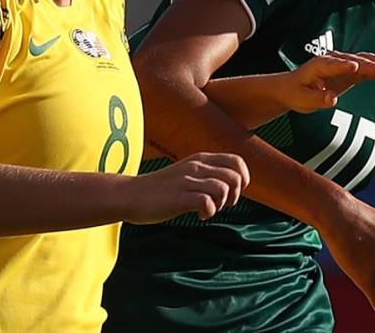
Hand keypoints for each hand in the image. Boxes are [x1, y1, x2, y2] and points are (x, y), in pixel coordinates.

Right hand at [122, 152, 250, 224]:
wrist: (131, 195)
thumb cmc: (161, 189)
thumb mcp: (187, 173)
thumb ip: (207, 174)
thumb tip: (233, 186)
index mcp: (200, 159)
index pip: (237, 161)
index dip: (243, 178)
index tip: (233, 192)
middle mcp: (196, 166)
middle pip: (234, 177)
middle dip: (235, 195)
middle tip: (221, 204)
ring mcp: (187, 181)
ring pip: (222, 188)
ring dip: (221, 204)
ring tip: (209, 209)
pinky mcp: (179, 197)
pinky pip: (207, 202)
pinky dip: (209, 212)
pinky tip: (200, 215)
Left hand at [276, 51, 374, 113]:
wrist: (293, 87)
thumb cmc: (296, 93)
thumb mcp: (303, 100)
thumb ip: (317, 99)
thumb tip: (332, 99)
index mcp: (319, 65)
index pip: (333, 64)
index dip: (344, 65)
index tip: (356, 66)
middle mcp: (334, 61)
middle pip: (356, 60)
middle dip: (371, 65)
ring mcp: (345, 64)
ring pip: (367, 61)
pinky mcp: (352, 71)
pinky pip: (370, 70)